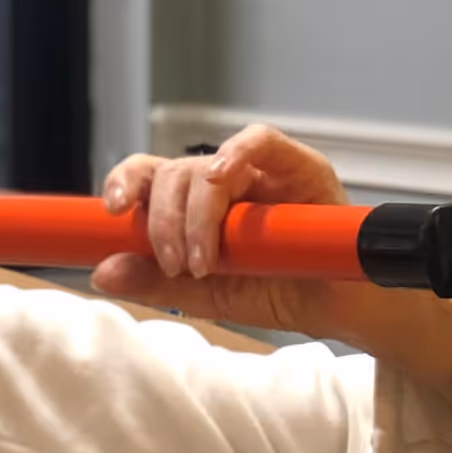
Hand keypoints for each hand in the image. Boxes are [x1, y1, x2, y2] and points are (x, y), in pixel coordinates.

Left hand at [92, 122, 451, 405]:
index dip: (127, 183)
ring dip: (195, 214)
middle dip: (163, 219)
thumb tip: (102, 270)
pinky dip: (237, 155)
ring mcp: (264, 171)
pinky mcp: (302, 166)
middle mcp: (229, 181)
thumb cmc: (288, 293)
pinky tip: (223, 180)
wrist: (348, 311)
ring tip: (206, 263)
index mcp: (203, 205)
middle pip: (173, 172)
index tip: (111, 212)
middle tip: (179, 265)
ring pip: (207, 164)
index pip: (153, 177)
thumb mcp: (212, 296)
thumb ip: (160, 282)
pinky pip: (262, 141)